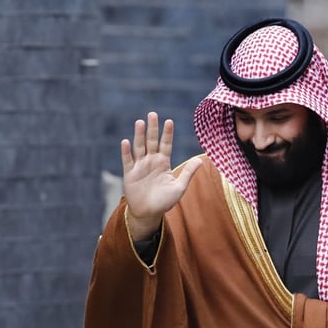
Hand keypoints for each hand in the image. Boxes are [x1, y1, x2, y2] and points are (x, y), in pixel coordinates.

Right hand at [120, 112, 200, 239]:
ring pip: (139, 147)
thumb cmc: (164, 201)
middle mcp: (151, 161)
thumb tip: (201, 160)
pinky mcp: (129, 174)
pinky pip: (127, 161)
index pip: (166, 144)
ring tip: (140, 122)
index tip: (169, 121)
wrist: (148, 213)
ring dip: (139, 135)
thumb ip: (188, 173)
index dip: (167, 133)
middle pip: (151, 141)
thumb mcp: (179, 187)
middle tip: (152, 114)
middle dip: (152, 128)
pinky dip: (126, 152)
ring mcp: (139, 166)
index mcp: (163, 163)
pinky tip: (125, 142)